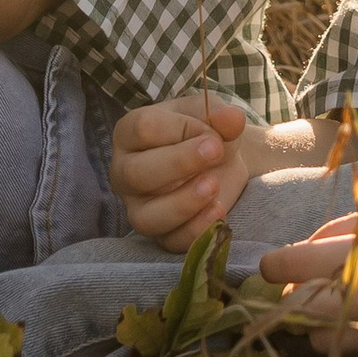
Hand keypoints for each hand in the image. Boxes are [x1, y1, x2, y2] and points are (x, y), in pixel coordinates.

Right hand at [111, 91, 262, 249]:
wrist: (220, 161)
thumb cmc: (203, 132)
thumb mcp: (212, 115)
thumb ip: (221, 115)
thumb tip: (232, 119)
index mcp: (129, 133)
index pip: (143, 129)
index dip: (181, 128)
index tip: (212, 131)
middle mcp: (125, 171)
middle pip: (136, 173)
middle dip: (179, 163)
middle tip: (215, 151)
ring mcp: (138, 206)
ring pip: (146, 217)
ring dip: (183, 203)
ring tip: (213, 185)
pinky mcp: (159, 233)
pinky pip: (170, 241)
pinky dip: (196, 230)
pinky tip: (218, 211)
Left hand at [258, 211, 357, 341]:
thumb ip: (329, 233)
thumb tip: (293, 254)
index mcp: (352, 258)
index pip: (283, 268)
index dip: (274, 265)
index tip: (278, 264)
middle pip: (294, 309)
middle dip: (294, 295)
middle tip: (310, 283)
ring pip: (316, 339)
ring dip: (318, 323)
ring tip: (341, 302)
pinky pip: (348, 352)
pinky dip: (345, 339)